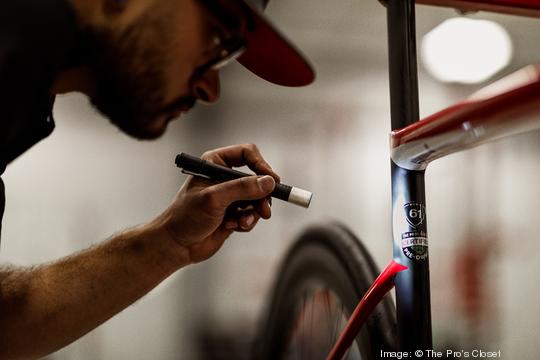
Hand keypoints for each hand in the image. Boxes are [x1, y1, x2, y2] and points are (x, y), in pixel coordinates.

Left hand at [151, 144, 278, 262]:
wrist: (176, 245)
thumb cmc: (185, 217)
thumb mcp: (214, 199)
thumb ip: (242, 188)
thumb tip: (268, 182)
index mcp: (215, 163)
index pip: (247, 154)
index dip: (261, 165)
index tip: (271, 180)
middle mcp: (224, 177)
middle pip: (257, 178)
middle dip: (261, 195)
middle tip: (264, 209)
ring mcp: (230, 196)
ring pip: (257, 198)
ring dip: (254, 212)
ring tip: (243, 222)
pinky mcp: (234, 213)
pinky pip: (251, 214)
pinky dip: (247, 221)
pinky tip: (233, 226)